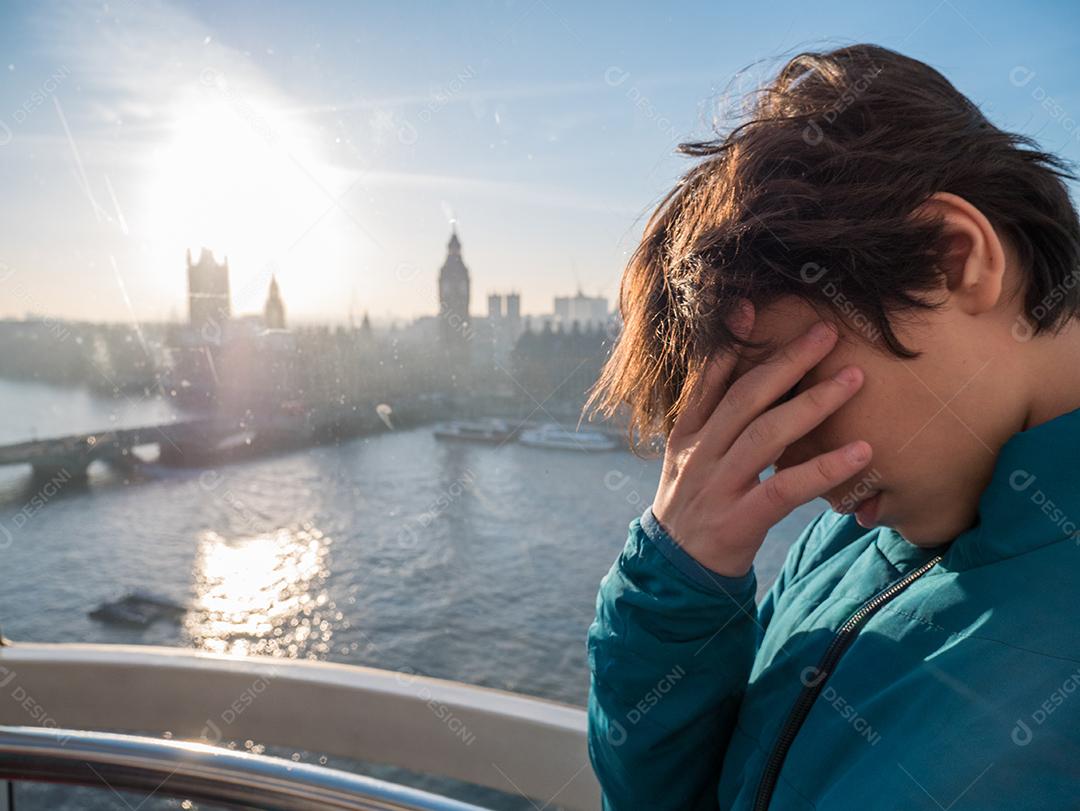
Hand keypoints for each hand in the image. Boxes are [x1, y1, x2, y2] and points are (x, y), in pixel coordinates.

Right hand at [651, 301, 870, 576]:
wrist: (675, 569)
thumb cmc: (696, 503)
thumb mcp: (690, 456)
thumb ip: (712, 412)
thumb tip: (737, 363)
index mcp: (687, 434)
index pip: (708, 380)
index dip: (730, 343)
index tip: (754, 307)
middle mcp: (699, 454)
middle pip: (745, 398)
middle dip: (787, 361)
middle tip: (827, 332)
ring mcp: (718, 486)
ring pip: (766, 436)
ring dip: (812, 404)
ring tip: (854, 379)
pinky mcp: (738, 521)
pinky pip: (785, 489)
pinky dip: (823, 469)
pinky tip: (859, 453)